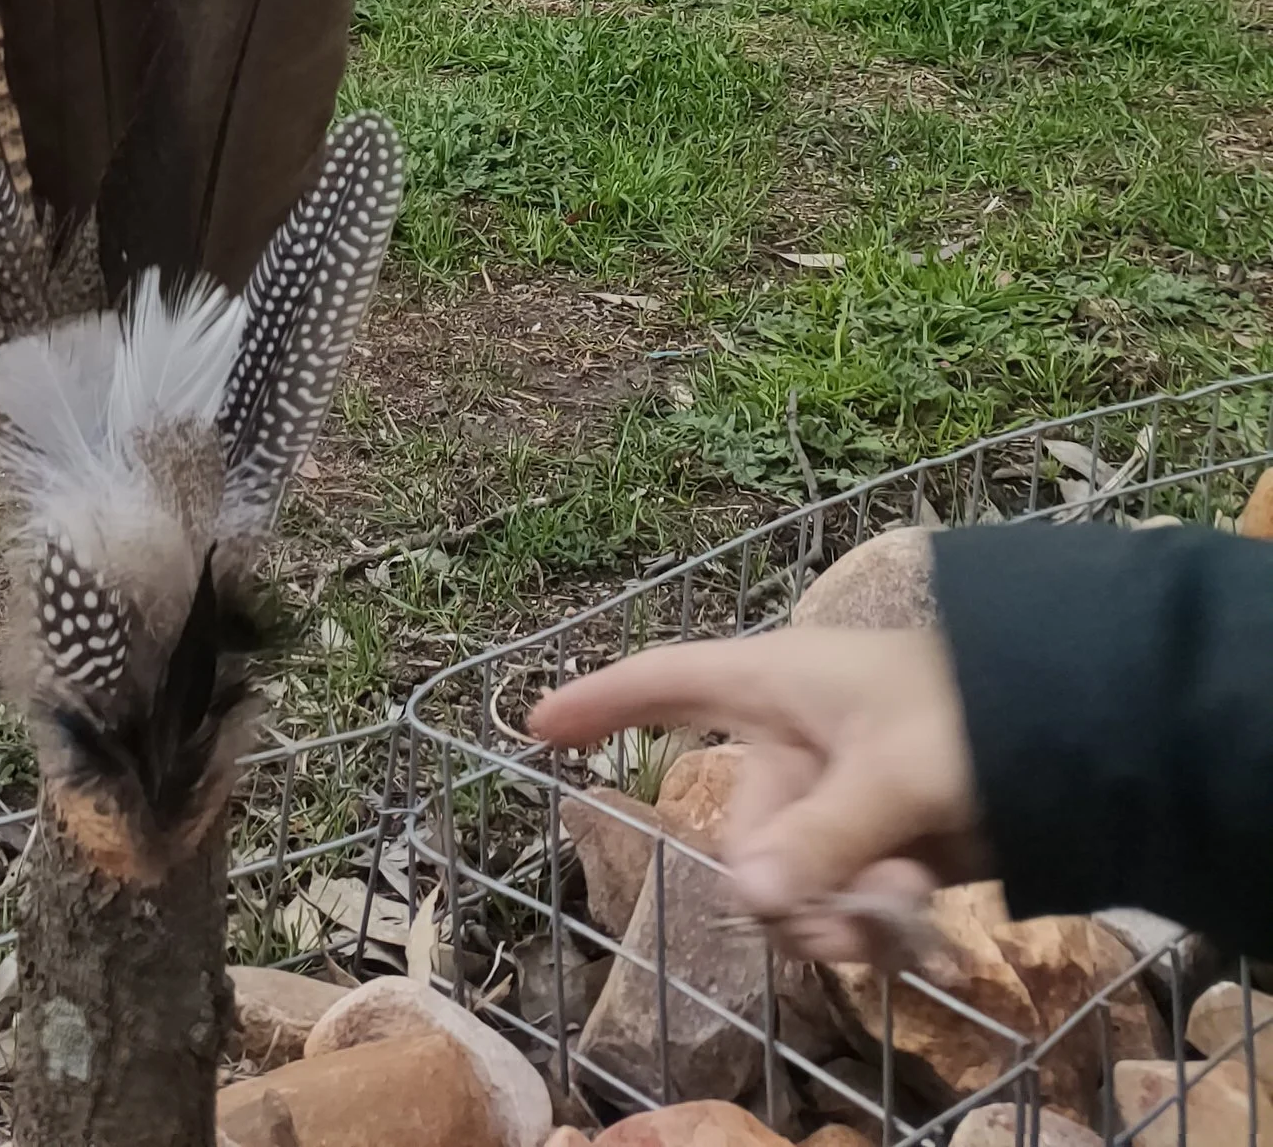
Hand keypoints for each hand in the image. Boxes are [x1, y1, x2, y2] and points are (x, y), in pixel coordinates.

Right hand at [527, 626, 985, 967]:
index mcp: (776, 685)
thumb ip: (823, 837)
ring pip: (788, 884)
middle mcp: (793, 744)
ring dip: (834, 916)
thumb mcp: (897, 771)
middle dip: (788, 887)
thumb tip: (750, 895)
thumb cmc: (974, 716)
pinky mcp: (876, 845)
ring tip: (896, 918)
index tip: (534, 723)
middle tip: (850, 913)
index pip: (667, 683)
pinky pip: (833, 903)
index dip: (602, 700)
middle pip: (740, 833)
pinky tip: (907, 926)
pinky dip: (863, 926)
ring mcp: (835, 798)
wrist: (1074, 739)